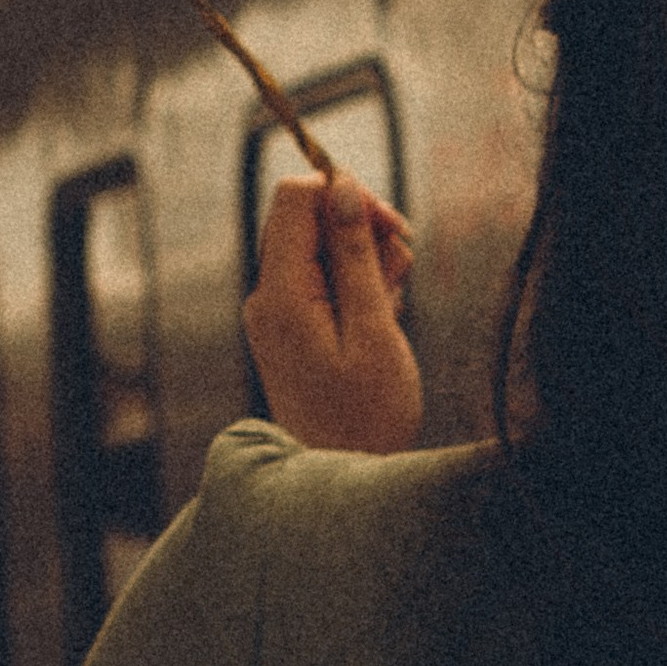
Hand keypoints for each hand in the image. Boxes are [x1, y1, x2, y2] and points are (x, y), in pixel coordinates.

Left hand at [244, 172, 423, 454]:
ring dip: (364, 260)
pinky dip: (356, 285)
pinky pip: (320, 280)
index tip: (391, 228)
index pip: (295, 197)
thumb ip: (354, 255)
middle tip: (400, 273)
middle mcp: (266, 296)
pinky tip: (381, 317)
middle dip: (360, 229)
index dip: (345, 195)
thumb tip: (341, 188)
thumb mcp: (372, 328)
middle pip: (306, 218)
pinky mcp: (289, 327)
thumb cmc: (367, 414)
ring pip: (318, 248)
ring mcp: (275, 312)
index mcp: (280, 294)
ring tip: (393, 304)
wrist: (342, 477)